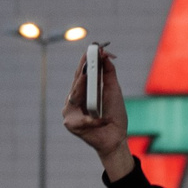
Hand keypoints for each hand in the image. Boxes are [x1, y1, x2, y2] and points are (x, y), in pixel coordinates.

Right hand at [62, 49, 135, 180]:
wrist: (116, 138)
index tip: (91, 48)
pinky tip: (102, 119)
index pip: (81, 74)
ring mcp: (70, 112)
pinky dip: (94, 119)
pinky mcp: (72, 124)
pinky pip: (82, 117)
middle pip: (76, 82)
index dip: (86, 61)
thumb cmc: (114, 115)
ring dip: (82, 86)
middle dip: (83, 68)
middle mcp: (73, 100)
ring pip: (75, 96)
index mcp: (82, 92)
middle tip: (89, 55)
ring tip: (86, 73)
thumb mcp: (113, 92)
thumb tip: (106, 56)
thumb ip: (109, 74)